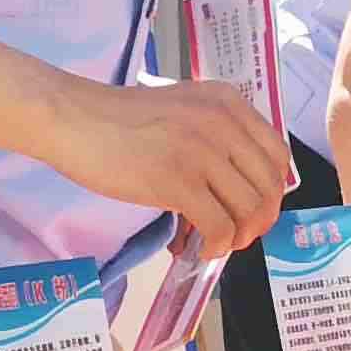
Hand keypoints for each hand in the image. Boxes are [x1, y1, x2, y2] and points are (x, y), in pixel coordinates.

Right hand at [51, 80, 289, 262]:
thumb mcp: (182, 109)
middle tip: (240, 236)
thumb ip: (215, 133)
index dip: (272, 190)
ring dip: (238, 236)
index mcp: (226, 102)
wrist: (74, 119)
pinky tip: (201, 248)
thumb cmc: (119, 119)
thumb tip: (240, 189)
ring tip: (219, 243)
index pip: (276, 154)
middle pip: (267, 186)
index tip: (256, 209)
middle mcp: (222, 122)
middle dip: (260, 220)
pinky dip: (216, 246)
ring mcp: (201, 151)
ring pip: (248, 209)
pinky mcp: (177, 181)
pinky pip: (218, 226)